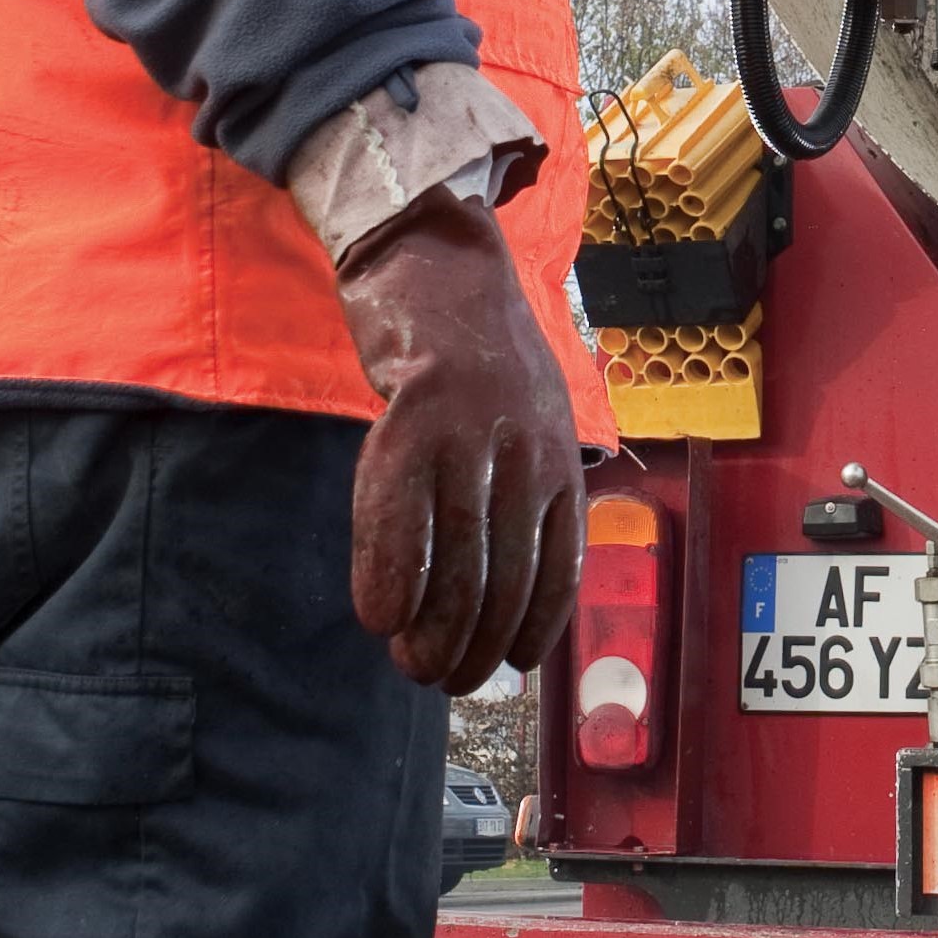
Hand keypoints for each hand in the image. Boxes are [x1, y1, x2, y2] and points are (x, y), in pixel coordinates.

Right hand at [339, 190, 583, 692]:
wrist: (431, 259)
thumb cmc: (473, 354)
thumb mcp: (526, 422)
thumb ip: (523, 494)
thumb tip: (503, 593)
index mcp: (560, 459)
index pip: (559, 570)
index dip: (533, 630)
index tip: (506, 665)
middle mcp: (528, 452)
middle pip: (508, 579)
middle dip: (473, 646)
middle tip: (439, 678)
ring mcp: (474, 435)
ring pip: (458, 560)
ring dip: (431, 629)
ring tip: (408, 662)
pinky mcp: (415, 416)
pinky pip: (403, 519)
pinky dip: (389, 578)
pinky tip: (377, 614)